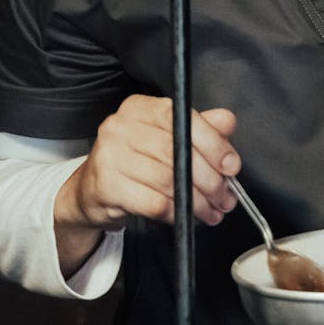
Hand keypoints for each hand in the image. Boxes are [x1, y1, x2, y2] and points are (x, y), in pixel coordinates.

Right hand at [54, 94, 240, 275]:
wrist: (92, 192)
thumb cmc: (134, 163)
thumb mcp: (167, 139)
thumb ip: (199, 128)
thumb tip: (227, 121)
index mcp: (140, 108)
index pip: (182, 118)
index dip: (213, 143)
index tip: (231, 165)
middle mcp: (121, 125)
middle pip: (177, 151)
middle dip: (210, 179)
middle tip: (225, 197)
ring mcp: (110, 154)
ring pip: (168, 179)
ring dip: (197, 200)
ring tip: (210, 210)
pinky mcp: (106, 185)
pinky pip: (154, 202)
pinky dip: (176, 212)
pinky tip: (185, 216)